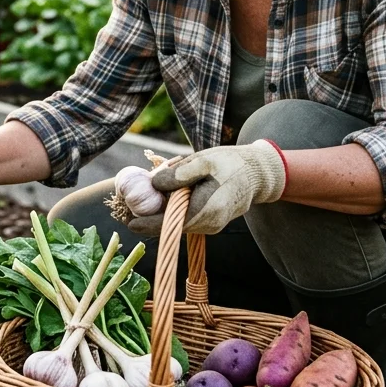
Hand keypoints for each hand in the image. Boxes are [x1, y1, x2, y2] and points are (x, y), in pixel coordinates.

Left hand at [127, 140, 285, 236]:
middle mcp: (208, 224)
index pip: (170, 224)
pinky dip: (174, 208)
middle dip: (151, 214)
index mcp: (207, 210)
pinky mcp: (210, 222)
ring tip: (154, 187)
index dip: (147, 223)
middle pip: (171, 225)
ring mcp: (210, 226)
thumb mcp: (204, 161)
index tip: (128, 221)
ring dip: (163, 209)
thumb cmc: (231, 164)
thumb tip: (154, 184)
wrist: (257, 173)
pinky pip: (185, 218)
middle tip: (131, 200)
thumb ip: (179, 173)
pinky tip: (170, 191)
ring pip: (177, 221)